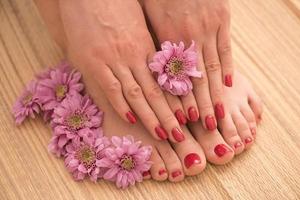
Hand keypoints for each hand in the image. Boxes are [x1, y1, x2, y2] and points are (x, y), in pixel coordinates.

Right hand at [59, 0, 184, 141]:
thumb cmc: (115, 7)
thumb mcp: (137, 27)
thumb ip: (144, 50)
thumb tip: (155, 71)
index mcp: (146, 47)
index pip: (165, 81)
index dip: (177, 101)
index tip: (187, 117)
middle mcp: (134, 56)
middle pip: (155, 92)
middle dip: (168, 116)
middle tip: (180, 135)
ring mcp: (113, 59)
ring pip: (137, 94)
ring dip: (150, 116)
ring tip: (163, 134)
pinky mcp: (93, 61)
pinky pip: (111, 88)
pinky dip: (121, 105)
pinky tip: (131, 119)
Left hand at [142, 0, 233, 128]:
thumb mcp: (146, 18)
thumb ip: (152, 45)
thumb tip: (151, 70)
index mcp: (166, 39)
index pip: (174, 79)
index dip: (178, 102)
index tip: (182, 121)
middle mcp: (187, 39)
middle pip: (194, 80)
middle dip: (198, 106)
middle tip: (203, 128)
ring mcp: (207, 29)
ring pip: (211, 70)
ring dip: (214, 95)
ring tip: (216, 116)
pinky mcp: (221, 19)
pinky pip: (225, 49)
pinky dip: (227, 70)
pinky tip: (228, 87)